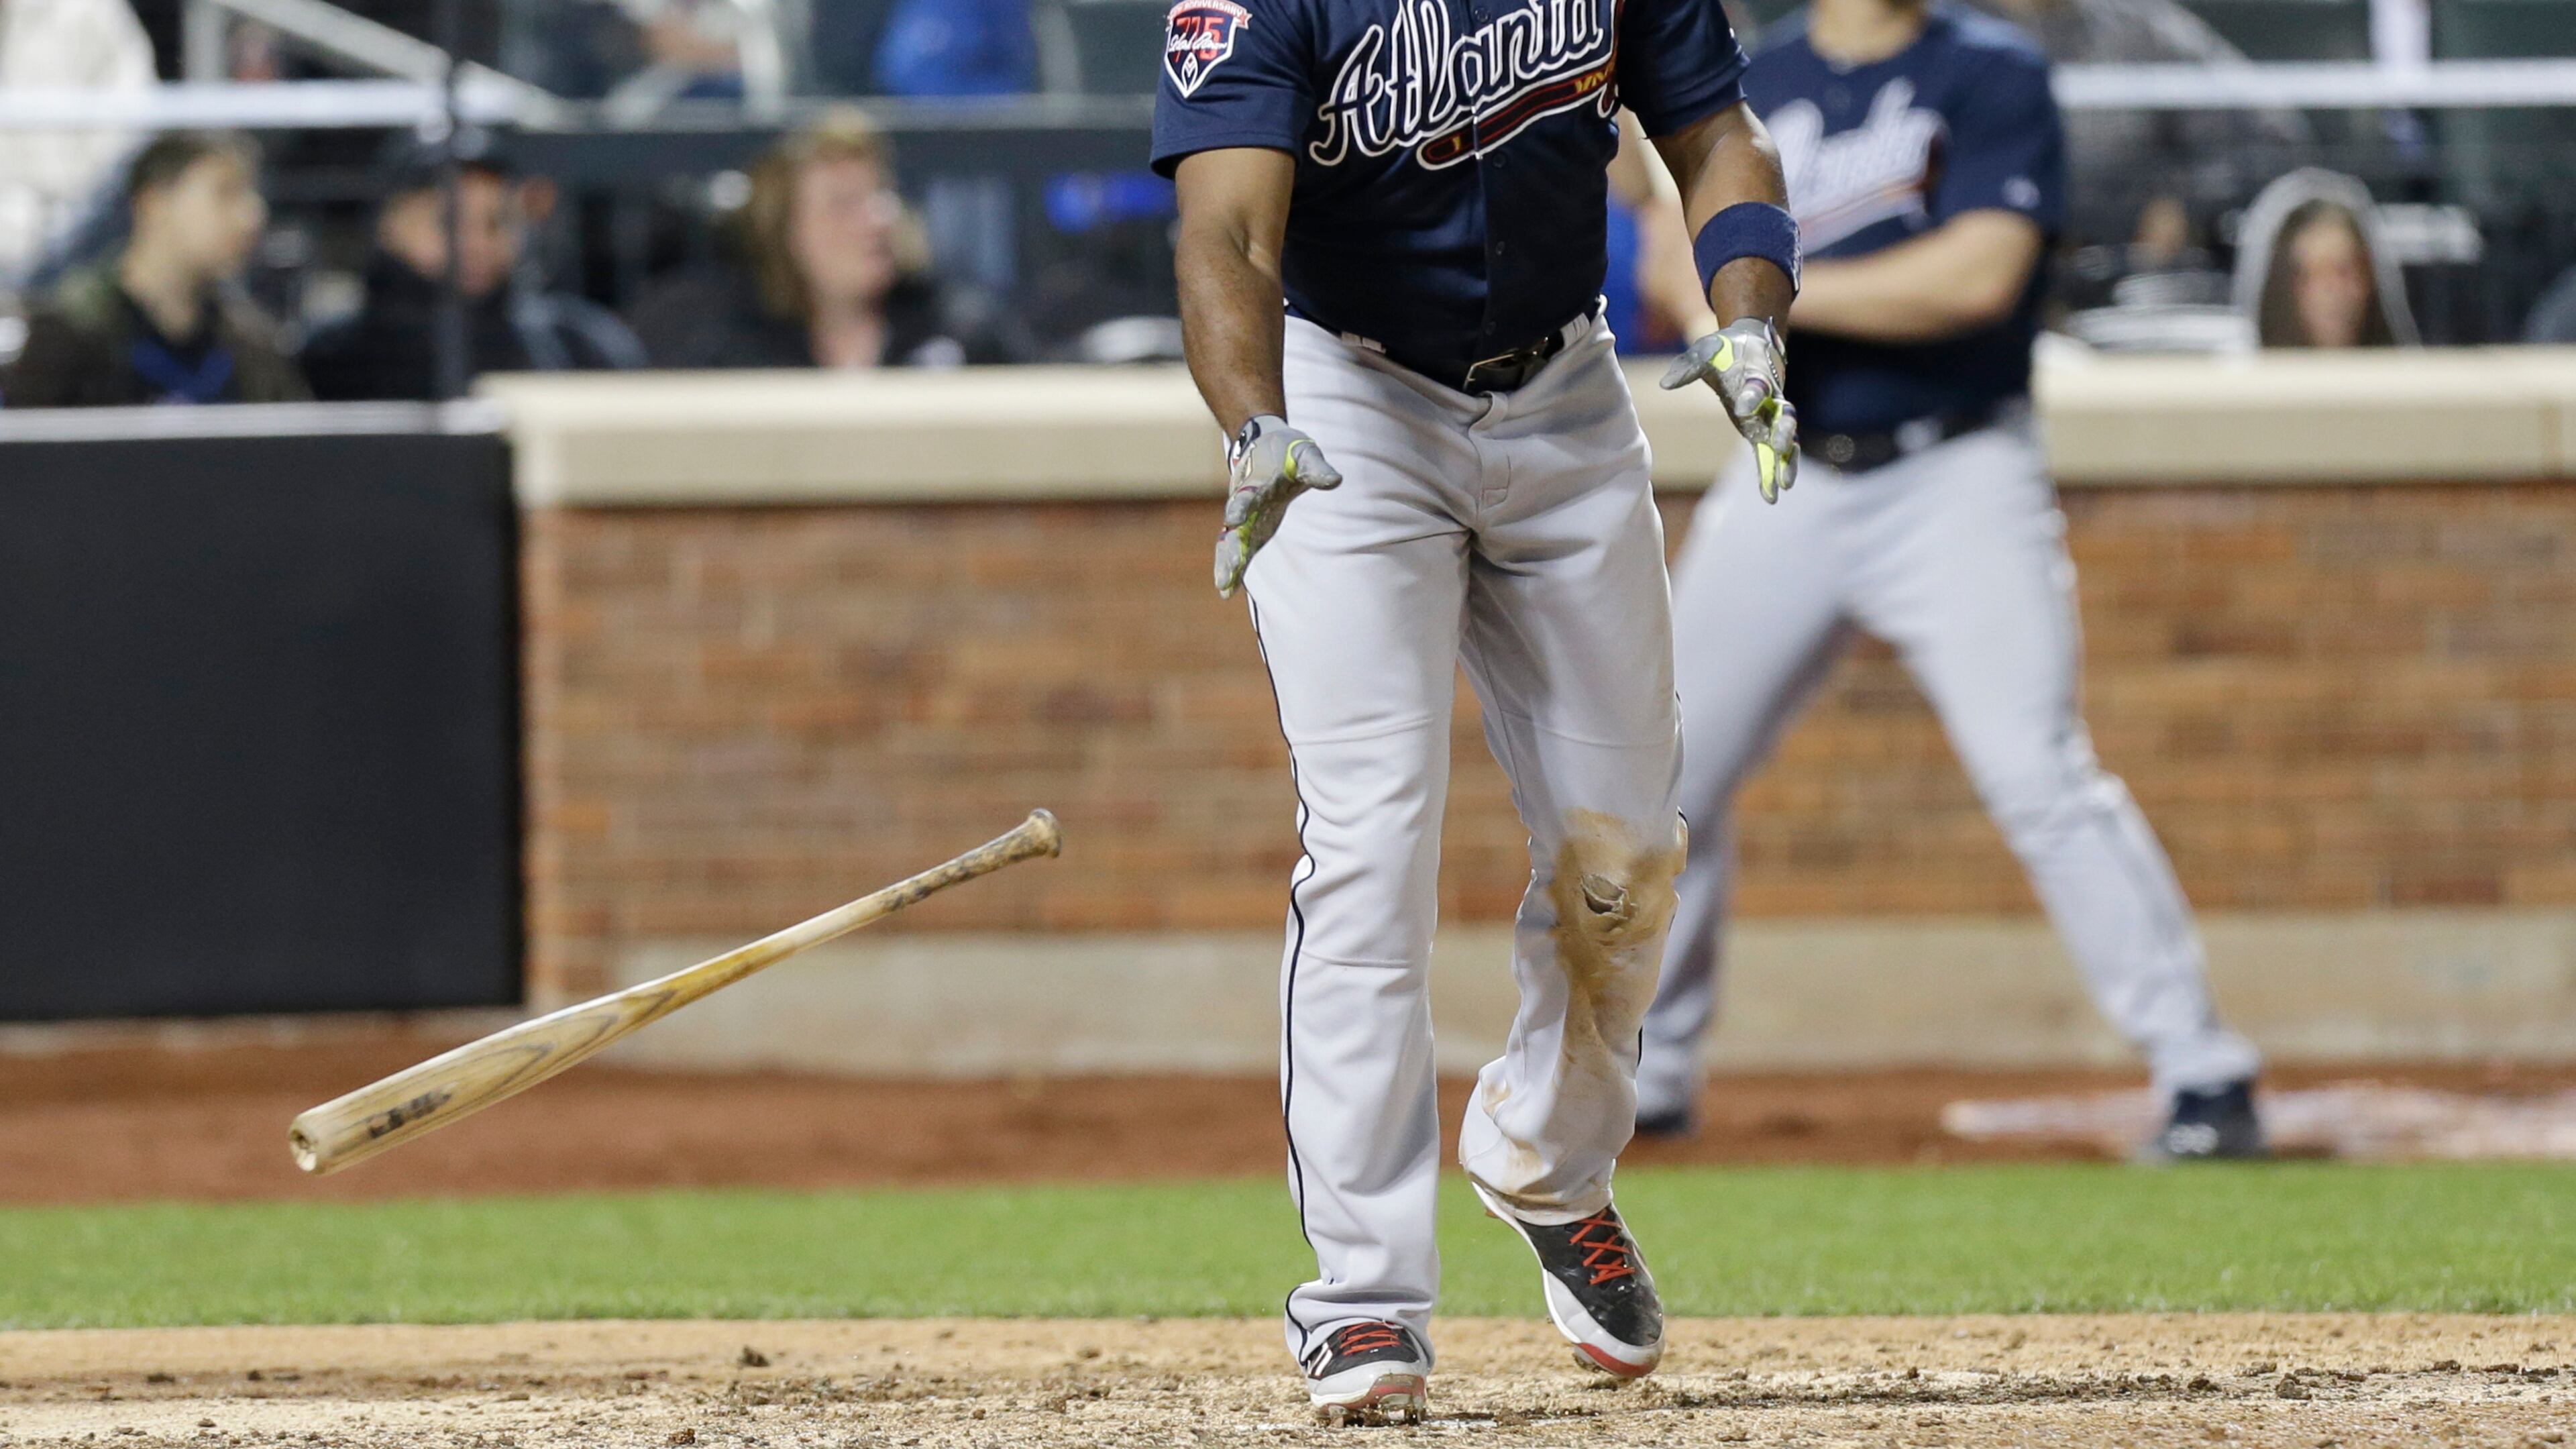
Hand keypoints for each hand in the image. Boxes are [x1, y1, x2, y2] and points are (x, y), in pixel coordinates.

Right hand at [1214, 414, 1341, 597]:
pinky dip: (1232, 567)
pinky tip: (1226, 592)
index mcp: (1256, 481)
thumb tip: (1335, 480)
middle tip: (1228, 570)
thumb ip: (1316, 468)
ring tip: (1224, 588)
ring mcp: (1243, 516)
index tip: (1234, 518)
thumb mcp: (1306, 454)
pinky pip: (1236, 549)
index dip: (1241, 505)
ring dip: (1227, 563)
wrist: (1265, 445)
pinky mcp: (1248, 528)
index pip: (1247, 494)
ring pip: (1231, 542)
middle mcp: (1243, 501)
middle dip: (1231, 549)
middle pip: (1234, 527)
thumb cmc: (1288, 450)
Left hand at [1659, 320, 1799, 502]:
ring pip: (1787, 439)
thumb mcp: (1704, 353)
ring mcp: (1770, 416)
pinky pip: (1773, 453)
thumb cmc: (1724, 350)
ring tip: (1784, 485)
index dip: (1752, 396)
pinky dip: (1773, 472)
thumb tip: (1665, 383)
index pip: (1758, 385)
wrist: (1749, 345)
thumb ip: (1688, 368)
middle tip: (1779, 447)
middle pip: (1784, 415)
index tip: (1743, 409)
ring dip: (1786, 461)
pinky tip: (1771, 496)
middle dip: (1784, 431)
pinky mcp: (1764, 430)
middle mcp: (1770, 397)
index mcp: (1756, 374)